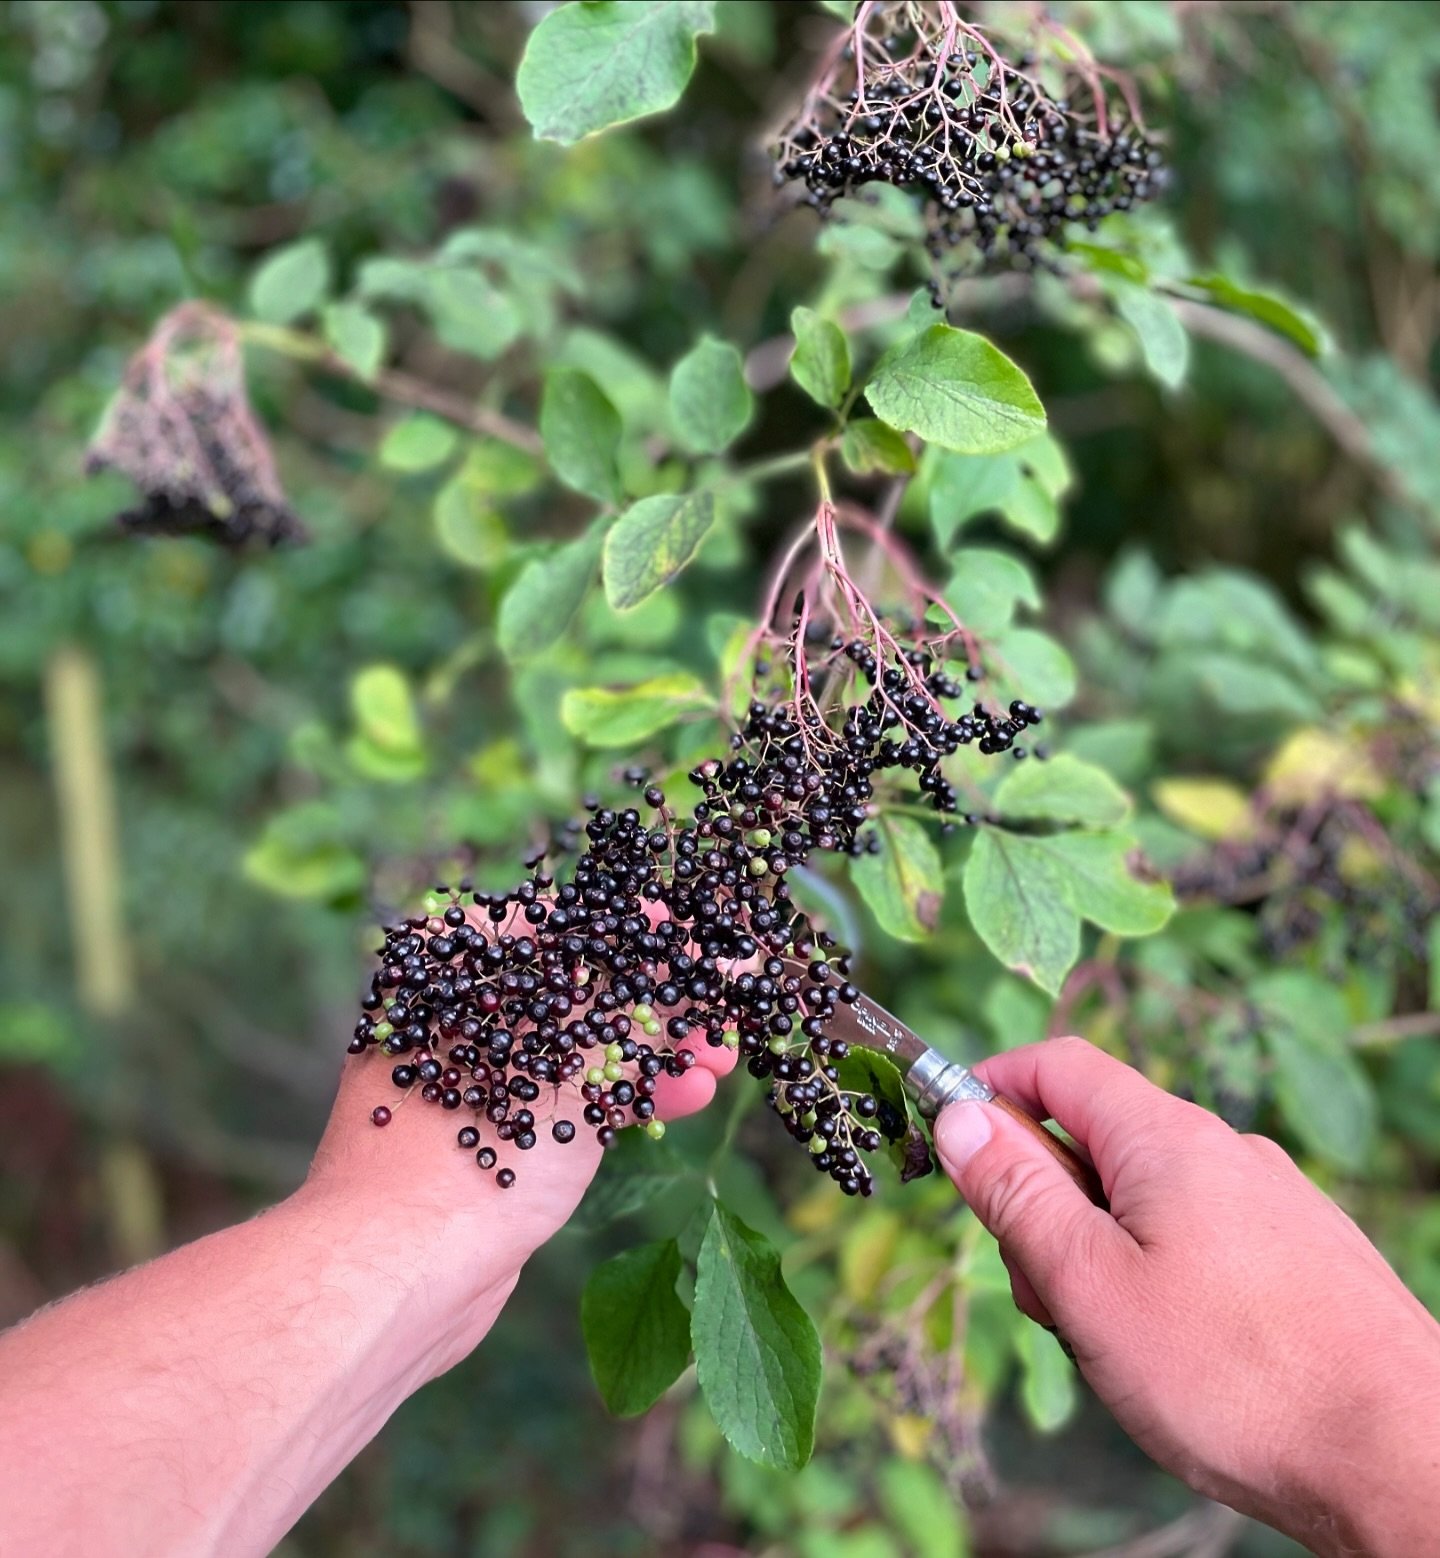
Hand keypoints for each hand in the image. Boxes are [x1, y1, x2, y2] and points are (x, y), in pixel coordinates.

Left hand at [306, 898, 739, 1277]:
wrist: (397, 1274)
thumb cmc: (474, 1141)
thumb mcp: (570, 1058)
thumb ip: (630, 1001)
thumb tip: (684, 949)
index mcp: (449, 962)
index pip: (563, 927)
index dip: (640, 933)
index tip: (701, 938)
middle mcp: (452, 1009)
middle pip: (576, 988)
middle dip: (657, 1002)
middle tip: (724, 1011)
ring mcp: (468, 1076)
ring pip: (576, 1048)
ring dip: (652, 1052)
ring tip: (721, 1060)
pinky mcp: (487, 1134)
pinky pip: (565, 1098)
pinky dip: (621, 1095)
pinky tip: (687, 1095)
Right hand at [933, 1037, 1439, 1557]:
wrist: (1405, 1460)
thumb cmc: (1236, 1378)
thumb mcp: (1088, 1285)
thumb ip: (1017, 1194)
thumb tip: (959, 1116)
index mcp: (1166, 1138)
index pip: (1057, 1064)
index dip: (991, 1086)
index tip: (949, 1137)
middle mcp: (1225, 1151)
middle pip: (1097, 1139)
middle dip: (1046, 1201)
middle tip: (1043, 1291)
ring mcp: (1272, 1203)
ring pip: (1146, 1199)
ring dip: (1100, 1251)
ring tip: (1116, 1343)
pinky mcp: (1302, 1256)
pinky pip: (1199, 1238)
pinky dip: (1158, 1276)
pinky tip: (1178, 1355)